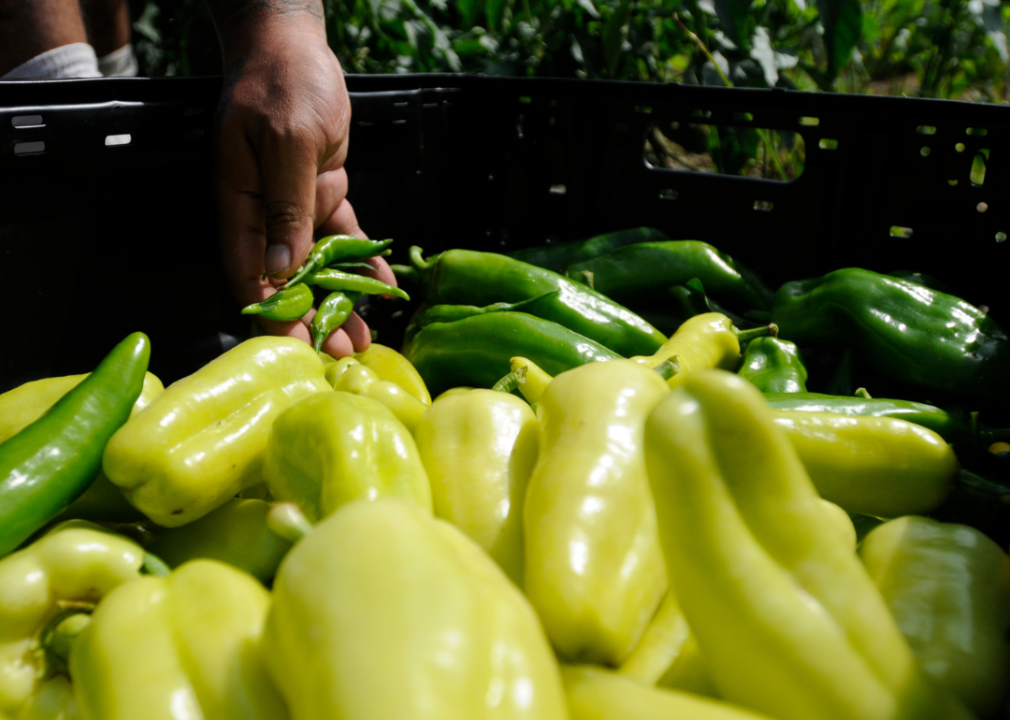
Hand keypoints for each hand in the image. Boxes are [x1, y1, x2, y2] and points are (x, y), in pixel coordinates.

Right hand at [212, 6, 393, 356]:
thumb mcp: (286, 142)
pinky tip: (381, 289)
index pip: (250, 276)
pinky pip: (344, 238)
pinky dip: (362, 263)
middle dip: (313, 321)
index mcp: (241, 206)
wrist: (295, 48)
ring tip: (364, 338)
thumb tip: (281, 267)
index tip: (298, 351)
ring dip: (340, 301)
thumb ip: (286, 206)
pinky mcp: (322, 195)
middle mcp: (264, 216)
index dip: (272, 316)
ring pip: (318, 267)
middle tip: (343, 356)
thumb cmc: (282, 84)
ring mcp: (294, 207)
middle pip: (286, 282)